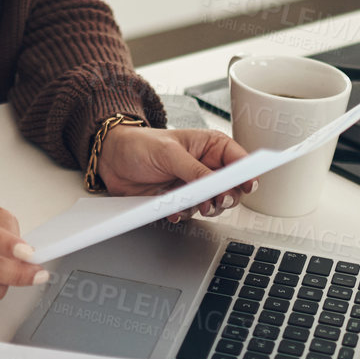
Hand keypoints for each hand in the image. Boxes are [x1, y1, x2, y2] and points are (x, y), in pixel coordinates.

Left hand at [96, 126, 255, 221]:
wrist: (111, 159)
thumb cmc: (140, 144)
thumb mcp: (169, 153)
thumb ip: (194, 169)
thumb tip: (216, 184)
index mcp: (211, 146)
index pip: (240, 161)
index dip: (247, 174)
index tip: (248, 185)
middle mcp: (206, 166)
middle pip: (232, 189)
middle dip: (226, 197)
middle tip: (216, 201)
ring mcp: (194, 185)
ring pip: (214, 204)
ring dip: (206, 208)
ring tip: (196, 206)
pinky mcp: (181, 200)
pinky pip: (192, 213)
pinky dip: (184, 214)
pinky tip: (173, 211)